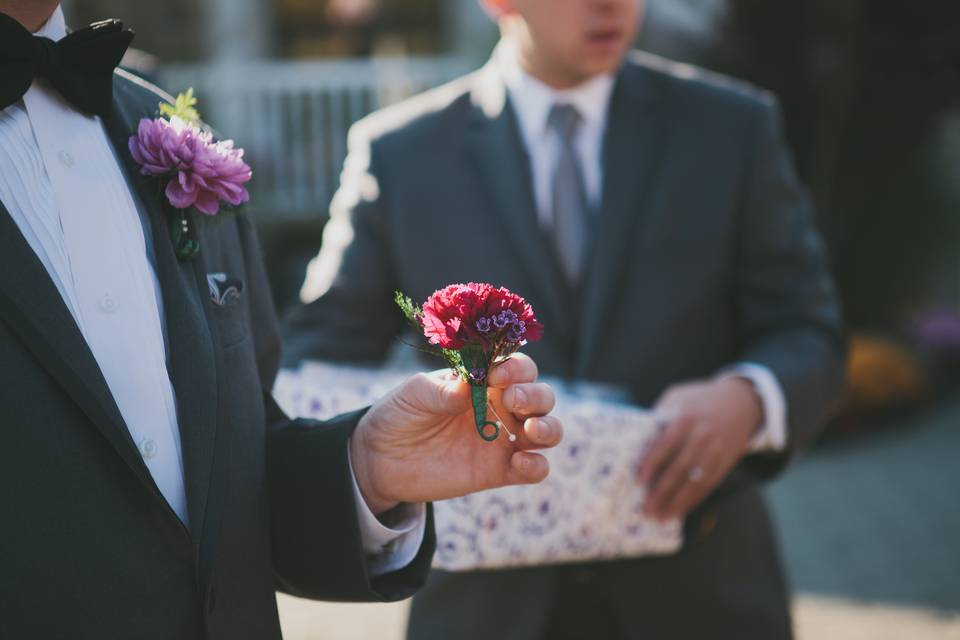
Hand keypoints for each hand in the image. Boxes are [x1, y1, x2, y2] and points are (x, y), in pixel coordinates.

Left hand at [350, 353, 561, 513]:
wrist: (381, 459)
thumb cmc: (400, 414)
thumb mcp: (413, 395)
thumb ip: (441, 391)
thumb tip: (468, 386)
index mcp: (484, 380)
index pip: (517, 367)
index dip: (516, 368)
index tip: (496, 375)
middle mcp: (500, 407)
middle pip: (541, 396)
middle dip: (535, 396)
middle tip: (511, 400)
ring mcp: (502, 440)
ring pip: (548, 430)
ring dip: (549, 428)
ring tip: (530, 431)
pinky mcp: (499, 471)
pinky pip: (534, 469)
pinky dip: (537, 466)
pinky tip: (519, 463)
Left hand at [637, 377, 761, 520]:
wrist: (741, 401)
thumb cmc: (699, 399)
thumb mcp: (678, 397)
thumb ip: (659, 416)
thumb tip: (636, 441)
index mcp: (685, 418)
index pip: (664, 445)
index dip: (651, 464)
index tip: (638, 481)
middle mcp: (702, 436)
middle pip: (679, 469)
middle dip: (661, 491)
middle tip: (646, 509)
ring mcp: (716, 451)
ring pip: (694, 482)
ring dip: (677, 502)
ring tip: (661, 517)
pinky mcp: (726, 462)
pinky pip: (708, 485)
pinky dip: (693, 500)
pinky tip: (680, 510)